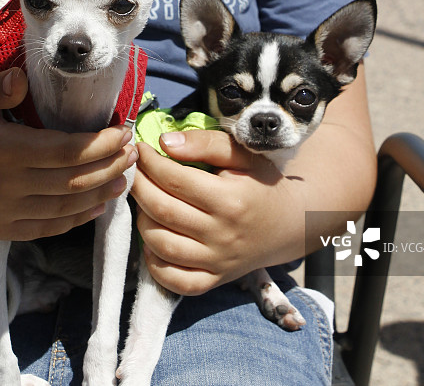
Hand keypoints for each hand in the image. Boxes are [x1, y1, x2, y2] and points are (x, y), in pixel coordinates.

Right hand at [0, 67, 138, 240]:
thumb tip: (24, 79)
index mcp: (1, 151)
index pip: (66, 151)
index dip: (100, 144)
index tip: (122, 131)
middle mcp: (4, 187)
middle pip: (72, 181)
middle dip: (109, 167)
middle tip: (132, 153)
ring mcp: (1, 213)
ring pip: (64, 208)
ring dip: (99, 195)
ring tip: (124, 179)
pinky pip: (45, 229)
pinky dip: (74, 220)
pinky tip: (95, 207)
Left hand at [132, 129, 291, 295]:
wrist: (289, 223)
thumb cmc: (262, 183)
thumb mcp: (241, 154)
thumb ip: (205, 143)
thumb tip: (164, 142)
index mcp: (230, 200)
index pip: (175, 180)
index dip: (150, 162)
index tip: (141, 150)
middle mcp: (222, 234)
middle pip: (163, 211)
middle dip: (139, 187)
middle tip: (134, 172)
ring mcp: (217, 261)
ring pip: (162, 245)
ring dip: (142, 221)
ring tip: (144, 202)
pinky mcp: (214, 280)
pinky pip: (174, 280)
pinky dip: (154, 262)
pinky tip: (153, 240)